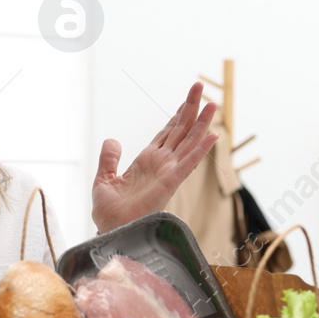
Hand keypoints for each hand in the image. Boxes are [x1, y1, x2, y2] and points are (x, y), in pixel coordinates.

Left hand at [91, 81, 218, 233]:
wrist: (111, 230)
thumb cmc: (109, 213)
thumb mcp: (104, 179)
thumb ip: (109, 159)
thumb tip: (112, 139)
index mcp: (148, 161)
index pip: (167, 134)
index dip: (178, 115)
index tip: (188, 99)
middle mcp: (162, 164)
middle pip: (181, 131)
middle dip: (191, 109)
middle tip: (200, 87)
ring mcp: (168, 172)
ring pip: (189, 143)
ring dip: (202, 124)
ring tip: (213, 104)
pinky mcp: (170, 182)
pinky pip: (189, 163)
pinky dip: (201, 149)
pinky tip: (213, 136)